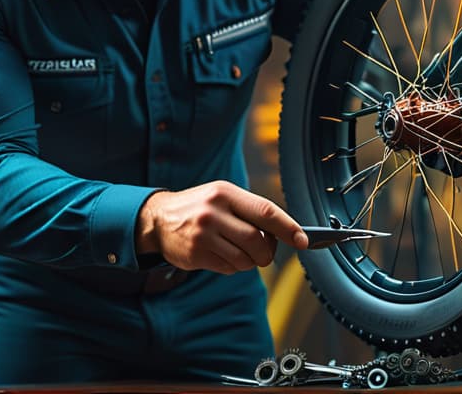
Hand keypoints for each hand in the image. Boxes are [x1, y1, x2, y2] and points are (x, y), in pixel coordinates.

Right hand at [136, 181, 309, 273]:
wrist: (158, 219)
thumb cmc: (201, 207)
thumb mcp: (223, 197)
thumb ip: (251, 212)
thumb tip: (287, 233)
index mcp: (225, 193)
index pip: (265, 211)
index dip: (288, 228)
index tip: (303, 240)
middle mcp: (214, 212)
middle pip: (257, 241)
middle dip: (267, 252)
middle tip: (264, 252)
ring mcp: (203, 235)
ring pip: (244, 259)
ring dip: (250, 261)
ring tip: (239, 251)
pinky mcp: (195, 255)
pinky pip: (229, 268)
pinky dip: (233, 266)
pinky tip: (221, 255)